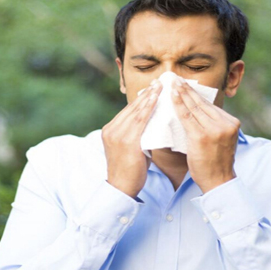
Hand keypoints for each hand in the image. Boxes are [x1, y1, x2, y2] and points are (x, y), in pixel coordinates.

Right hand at [102, 81, 162, 197]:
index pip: (128, 111)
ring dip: (149, 97)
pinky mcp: (126, 140)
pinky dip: (148, 108)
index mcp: (110, 130)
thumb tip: (153, 124)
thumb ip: (138, 135)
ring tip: (160, 86)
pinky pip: (140, 120)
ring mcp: (117, 134)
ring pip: (136, 111)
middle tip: (158, 81)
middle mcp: (111, 129)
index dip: (140, 99)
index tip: (152, 88)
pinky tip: (156, 99)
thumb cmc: (130, 170)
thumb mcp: (132, 148)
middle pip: (131, 107)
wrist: (121, 188)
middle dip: (146, 94)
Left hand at [172, 81, 239, 192]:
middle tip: (176, 78)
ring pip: (193, 108)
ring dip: (181, 94)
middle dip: (187, 89)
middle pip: (201, 103)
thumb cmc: (215, 162)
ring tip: (172, 84)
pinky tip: (171, 97)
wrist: (218, 181)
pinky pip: (186, 117)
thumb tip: (194, 111)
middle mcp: (225, 123)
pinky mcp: (201, 136)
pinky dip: (178, 106)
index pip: (209, 105)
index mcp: (231, 122)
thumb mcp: (219, 139)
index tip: (185, 84)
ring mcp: (214, 129)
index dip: (195, 93)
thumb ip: (211, 125)